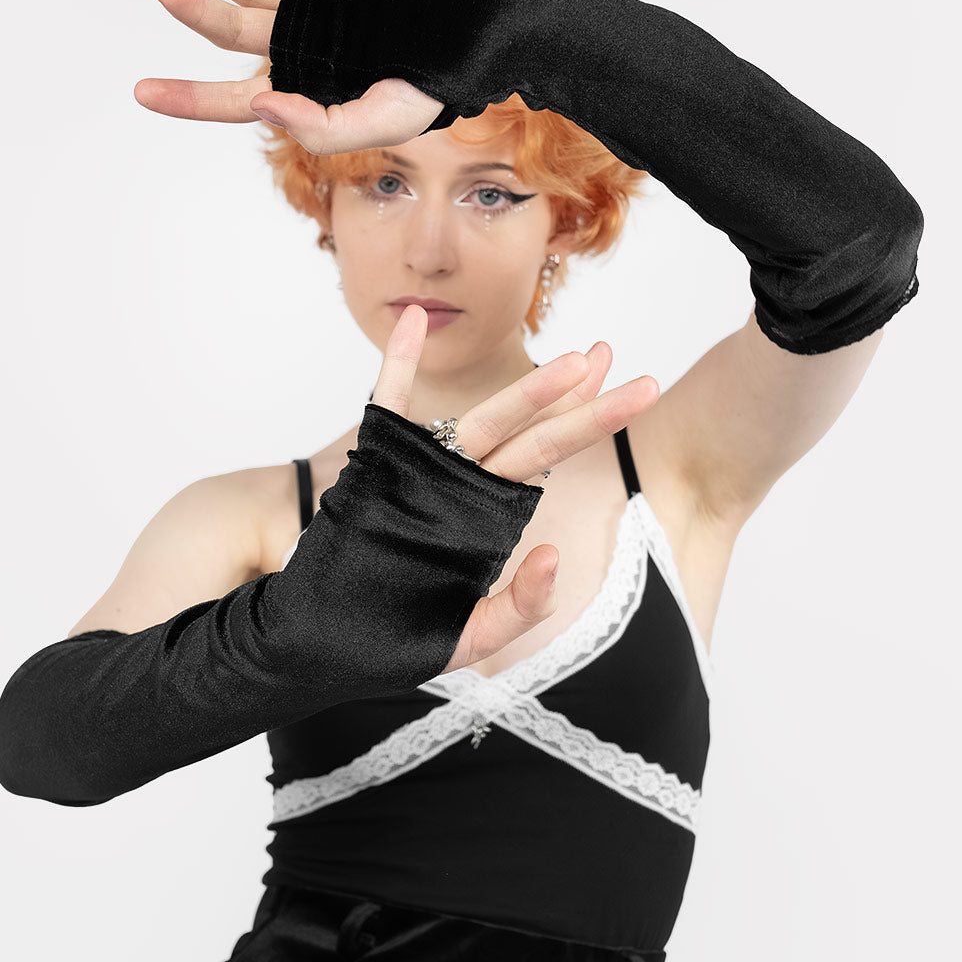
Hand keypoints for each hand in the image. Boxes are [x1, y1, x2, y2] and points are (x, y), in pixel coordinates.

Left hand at [134, 0, 442, 152]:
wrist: (481, 27)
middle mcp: (301, 46)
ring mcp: (315, 3)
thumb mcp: (384, 122)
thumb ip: (322, 128)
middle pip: (234, 34)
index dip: (189, 98)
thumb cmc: (438, 85)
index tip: (142, 90)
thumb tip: (259, 102)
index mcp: (306, 89)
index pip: (236, 100)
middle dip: (196, 12)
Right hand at [370, 305, 659, 675]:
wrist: (326, 642)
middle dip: (580, 400)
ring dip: (526, 391)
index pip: (548, 457)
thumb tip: (553, 556)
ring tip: (573, 358)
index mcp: (489, 513)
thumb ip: (520, 607)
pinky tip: (414, 319)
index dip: (588, 421)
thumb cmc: (393, 637)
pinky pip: (389, 407)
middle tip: (624, 360)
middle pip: (532, 436)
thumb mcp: (470, 637)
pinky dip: (398, 364)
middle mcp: (463, 484)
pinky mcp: (377, 469)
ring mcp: (423, 472)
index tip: (635, 387)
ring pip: (482, 421)